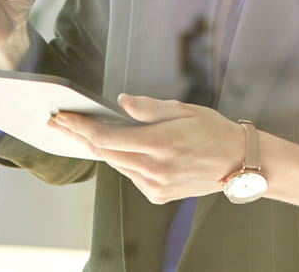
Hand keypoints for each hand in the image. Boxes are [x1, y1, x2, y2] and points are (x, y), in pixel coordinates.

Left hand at [50, 94, 245, 204]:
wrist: (238, 163)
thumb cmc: (213, 131)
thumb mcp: (183, 109)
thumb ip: (148, 107)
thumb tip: (121, 102)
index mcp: (159, 143)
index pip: (106, 137)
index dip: (80, 127)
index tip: (62, 117)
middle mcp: (154, 168)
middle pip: (105, 152)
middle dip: (80, 136)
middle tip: (60, 122)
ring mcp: (155, 185)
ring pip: (116, 164)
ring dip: (99, 148)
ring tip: (81, 131)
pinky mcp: (158, 195)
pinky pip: (130, 174)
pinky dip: (122, 160)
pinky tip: (118, 148)